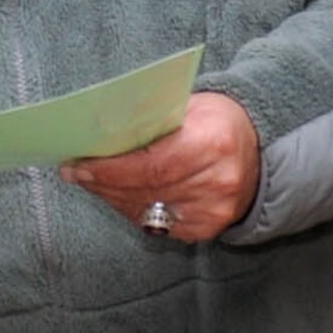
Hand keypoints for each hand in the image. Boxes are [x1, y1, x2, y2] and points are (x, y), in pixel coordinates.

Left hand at [60, 92, 261, 243]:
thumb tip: (95, 129)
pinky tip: (116, 195)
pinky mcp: (208, 228)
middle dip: (103, 182)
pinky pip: (157, 224)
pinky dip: (132, 209)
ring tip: (90, 182)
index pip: (151, 165)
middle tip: (75, 173)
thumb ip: (146, 117)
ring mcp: (215, 210)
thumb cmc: (214, 120)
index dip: (110, 169)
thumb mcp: (186, 104)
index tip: (78, 164)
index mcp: (213, 143)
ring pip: (147, 210)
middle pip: (146, 189)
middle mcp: (218, 181)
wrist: (257, 148)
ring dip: (112, 197)